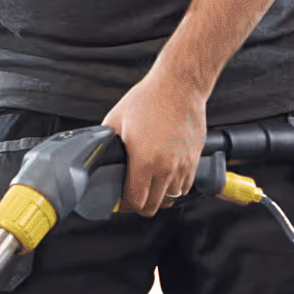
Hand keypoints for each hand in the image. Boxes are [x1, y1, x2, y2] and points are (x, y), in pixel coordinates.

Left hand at [109, 61, 210, 214]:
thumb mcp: (115, 120)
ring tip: (150, 185)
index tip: (121, 200)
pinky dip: (175, 187)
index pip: (136, 202)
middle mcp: (166, 167)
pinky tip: (166, 176)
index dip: (125, 205)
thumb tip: (98, 158)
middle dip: (141, 205)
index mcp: (144, 161)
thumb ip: (106, 145)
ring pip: (171, 198)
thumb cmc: (149, 99)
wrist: (179, 86)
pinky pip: (185, 186)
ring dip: (159, 196)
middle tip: (133, 196)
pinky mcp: (195, 159)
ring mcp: (183, 165)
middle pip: (154, 207)